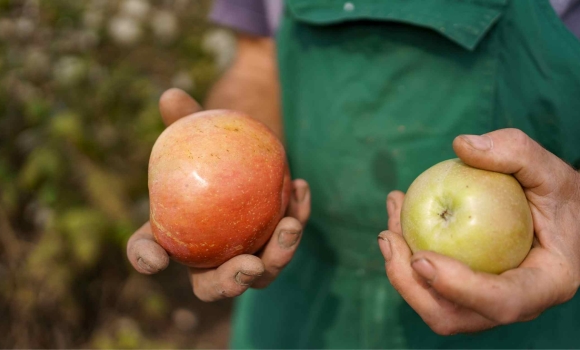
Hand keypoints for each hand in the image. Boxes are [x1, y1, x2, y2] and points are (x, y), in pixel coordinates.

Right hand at [127, 88, 310, 300]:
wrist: (247, 147)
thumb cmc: (213, 142)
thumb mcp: (199, 128)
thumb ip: (185, 117)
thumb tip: (171, 96)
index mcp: (174, 232)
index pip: (149, 249)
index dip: (145, 258)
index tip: (155, 260)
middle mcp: (208, 254)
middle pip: (211, 284)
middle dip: (229, 284)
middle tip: (248, 266)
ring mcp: (245, 252)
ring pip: (260, 272)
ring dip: (278, 256)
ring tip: (291, 225)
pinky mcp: (275, 242)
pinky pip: (287, 239)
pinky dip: (297, 218)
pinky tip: (301, 190)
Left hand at [378, 128, 579, 334]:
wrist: (560, 215)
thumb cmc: (558, 194)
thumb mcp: (549, 169)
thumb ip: (515, 151)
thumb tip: (462, 145)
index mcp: (544, 283)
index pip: (502, 302)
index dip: (458, 288)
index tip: (421, 258)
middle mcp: (514, 303)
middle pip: (454, 316)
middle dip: (411, 284)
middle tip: (387, 237)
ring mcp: (485, 301)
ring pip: (434, 304)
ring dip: (401, 269)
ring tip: (389, 220)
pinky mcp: (466, 290)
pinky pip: (429, 284)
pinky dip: (406, 256)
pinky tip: (397, 216)